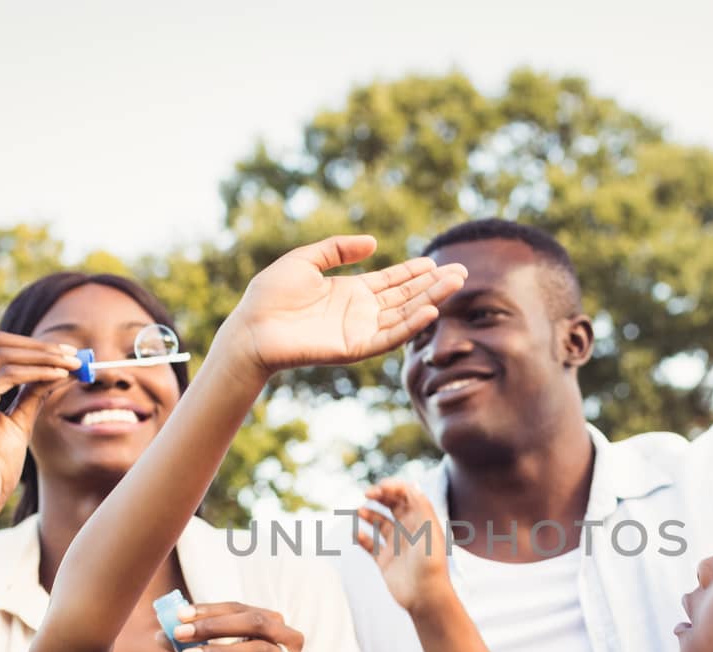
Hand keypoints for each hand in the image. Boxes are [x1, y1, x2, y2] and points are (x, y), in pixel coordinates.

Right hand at [0, 332, 81, 518]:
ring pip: (4, 354)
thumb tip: (53, 370)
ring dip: (43, 356)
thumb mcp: (15, 424)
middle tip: (73, 354)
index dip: (30, 346)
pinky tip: (60, 376)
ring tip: (72, 365)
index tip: (64, 354)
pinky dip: (37, 371)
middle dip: (38, 345)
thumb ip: (28, 396)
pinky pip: (8, 375)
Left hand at [173, 602, 304, 651]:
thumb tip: (160, 633)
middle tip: (181, 633)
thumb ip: (193, 646)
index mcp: (273, 624)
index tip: (180, 616)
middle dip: (214, 626)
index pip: (241, 608)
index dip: (210, 610)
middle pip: (254, 623)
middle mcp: (290, 639)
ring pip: (258, 650)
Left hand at [217, 235, 466, 377]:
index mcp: (350, 292)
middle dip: (432, 285)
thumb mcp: (305, 260)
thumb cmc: (270, 295)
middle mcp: (360, 312)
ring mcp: (359, 331)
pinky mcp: (353, 348)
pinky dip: (409, 325)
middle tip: (461, 272)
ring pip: (403, 315)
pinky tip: (428, 311)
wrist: (251, 327)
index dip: (414, 272)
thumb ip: (338, 249)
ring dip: (429, 301)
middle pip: (405, 297)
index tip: (437, 263)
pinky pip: (387, 337)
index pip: (392, 281)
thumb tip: (375, 243)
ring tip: (454, 285)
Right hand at [355, 479, 453, 615]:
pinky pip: (369, 544)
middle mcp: (409, 530)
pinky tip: (356, 533)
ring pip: (378, 522)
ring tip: (359, 512)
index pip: (406, 494)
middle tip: (367, 494)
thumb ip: (420, 505)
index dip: (392, 487)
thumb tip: (410, 486)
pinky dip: (360, 536)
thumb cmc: (430, 562)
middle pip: (392, 504)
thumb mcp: (428, 529)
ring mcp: (396, 545)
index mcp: (421, 520)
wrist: (426, 596)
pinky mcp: (385, 560)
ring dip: (368, 513)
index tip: (379, 489)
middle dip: (379, 495)